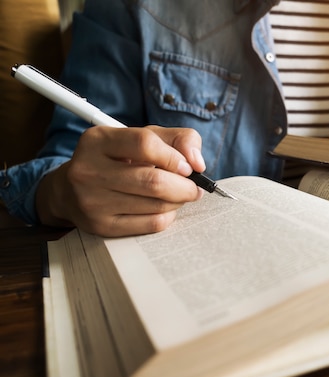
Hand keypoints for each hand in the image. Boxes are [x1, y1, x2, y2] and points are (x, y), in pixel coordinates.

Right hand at [36, 126, 205, 236]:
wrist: (70, 191)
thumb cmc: (117, 159)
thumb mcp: (142, 137)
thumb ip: (177, 139)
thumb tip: (197, 162)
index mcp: (98, 140)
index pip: (145, 144)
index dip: (174, 157)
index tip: (188, 166)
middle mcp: (89, 170)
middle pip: (153, 180)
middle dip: (184, 186)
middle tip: (194, 187)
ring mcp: (92, 201)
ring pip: (155, 205)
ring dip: (178, 201)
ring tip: (181, 195)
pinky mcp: (101, 226)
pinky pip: (150, 224)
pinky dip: (168, 216)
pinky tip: (166, 208)